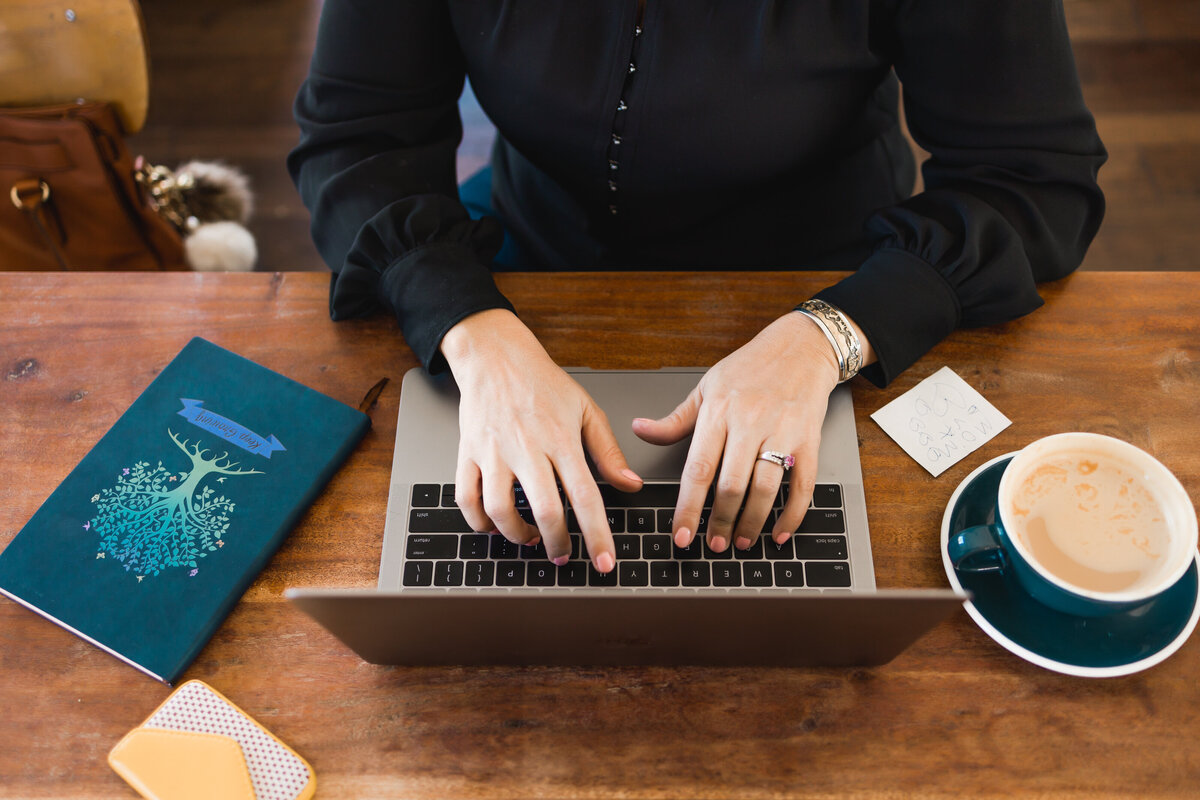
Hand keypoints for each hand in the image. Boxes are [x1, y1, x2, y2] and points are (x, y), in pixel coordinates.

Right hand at [440, 309, 642, 571]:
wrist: (495, 356)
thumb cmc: (542, 383)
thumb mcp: (586, 410)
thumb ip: (608, 451)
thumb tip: (630, 485)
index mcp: (561, 439)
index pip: (584, 496)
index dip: (597, 534)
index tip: (604, 563)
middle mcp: (527, 447)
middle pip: (544, 509)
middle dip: (557, 543)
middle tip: (564, 556)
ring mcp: (493, 452)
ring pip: (500, 510)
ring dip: (517, 535)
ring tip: (531, 538)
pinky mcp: (468, 453)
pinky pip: (467, 498)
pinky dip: (479, 522)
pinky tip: (495, 524)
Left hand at [633, 311, 862, 552]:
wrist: (801, 347)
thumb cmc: (750, 368)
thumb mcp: (706, 387)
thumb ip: (675, 419)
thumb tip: (639, 429)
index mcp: (719, 412)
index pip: (698, 469)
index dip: (688, 507)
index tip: (681, 534)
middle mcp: (750, 423)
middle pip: (731, 485)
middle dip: (721, 522)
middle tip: (712, 544)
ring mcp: (782, 433)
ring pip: (765, 489)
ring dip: (752, 522)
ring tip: (741, 542)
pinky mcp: (810, 440)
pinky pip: (802, 485)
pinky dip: (792, 514)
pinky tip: (779, 532)